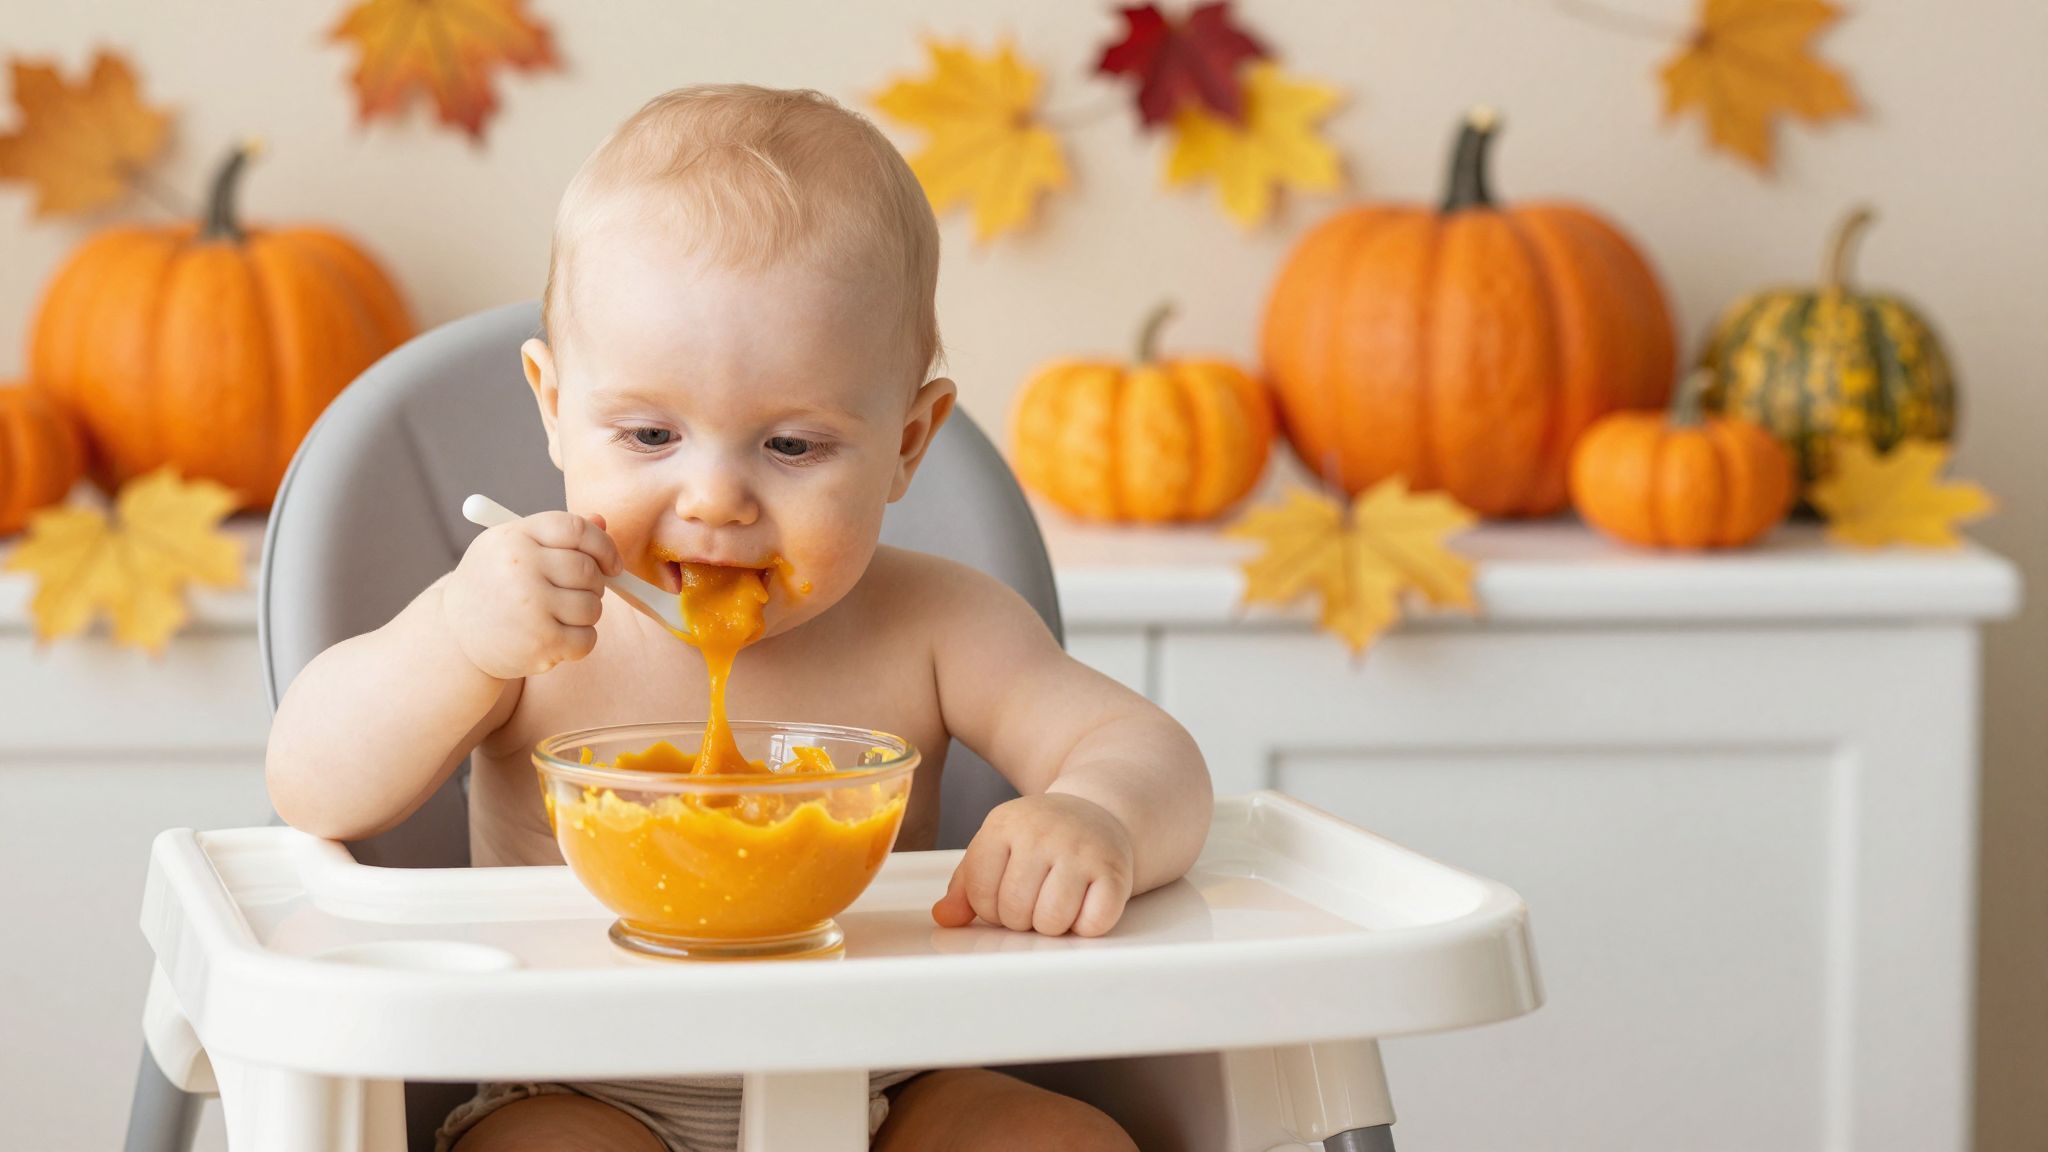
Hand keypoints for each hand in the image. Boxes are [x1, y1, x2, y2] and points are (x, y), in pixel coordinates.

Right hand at [442, 510, 622, 679]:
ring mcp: (531, 605)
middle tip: (577, 594)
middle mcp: (521, 567)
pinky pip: (587, 639)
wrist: (454, 635)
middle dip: (593, 585)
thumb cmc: (493, 585)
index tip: (611, 565)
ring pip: (593, 607)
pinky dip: (579, 642)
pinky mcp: (540, 642)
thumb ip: (557, 535)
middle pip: (589, 571)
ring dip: (586, 615)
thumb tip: (603, 521)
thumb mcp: (513, 548)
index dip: (603, 546)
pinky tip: (555, 638)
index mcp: (516, 536)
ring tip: (558, 616)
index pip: (577, 529)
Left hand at [932, 793, 1135, 936]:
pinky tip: (1085, 902)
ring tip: (1057, 901)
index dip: (989, 907)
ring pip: (1051, 922)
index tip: (1006, 893)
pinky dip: (1087, 925)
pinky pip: (1092, 924)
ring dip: (1053, 925)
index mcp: (1004, 825)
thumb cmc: (1040, 839)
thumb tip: (944, 917)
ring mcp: (1080, 850)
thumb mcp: (997, 847)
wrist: (1097, 812)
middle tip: (1035, 898)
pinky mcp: (1114, 870)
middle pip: (1014, 912)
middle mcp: (1042, 833)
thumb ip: (966, 884)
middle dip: (1022, 918)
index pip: (979, 893)